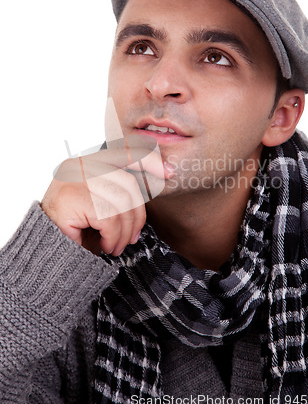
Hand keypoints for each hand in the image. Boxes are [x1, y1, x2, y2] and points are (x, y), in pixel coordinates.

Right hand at [41, 136, 172, 254]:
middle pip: (129, 182)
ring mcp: (74, 179)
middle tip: (132, 237)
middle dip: (138, 215)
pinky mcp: (71, 197)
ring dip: (124, 231)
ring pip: (122, 202)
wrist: (44, 252)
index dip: (149, 159)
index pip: (125, 151)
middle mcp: (80, 165)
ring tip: (116, 245)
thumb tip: (157, 181)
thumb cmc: (77, 230)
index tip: (168, 172)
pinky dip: (113, 236)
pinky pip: (109, 217)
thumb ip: (122, 191)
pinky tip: (106, 246)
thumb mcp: (104, 205)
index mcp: (89, 162)